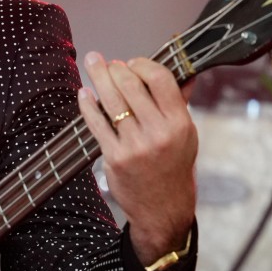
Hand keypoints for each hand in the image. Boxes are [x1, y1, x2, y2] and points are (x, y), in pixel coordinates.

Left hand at [79, 52, 197, 265]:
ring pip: (112, 102)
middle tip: (106, 62)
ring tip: (92, 63)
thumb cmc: (174, 167)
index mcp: (180, 123)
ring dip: (98, 77)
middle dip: (115, 68)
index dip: (143, 64)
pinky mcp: (115, 158)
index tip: (132, 62)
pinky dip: (88, 105)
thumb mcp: (187, 135)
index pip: (161, 79)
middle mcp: (159, 133)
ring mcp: (136, 146)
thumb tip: (187, 73)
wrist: (163, 208)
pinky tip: (84, 94)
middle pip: (131, 86)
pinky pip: (97, 124)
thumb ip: (181, 103)